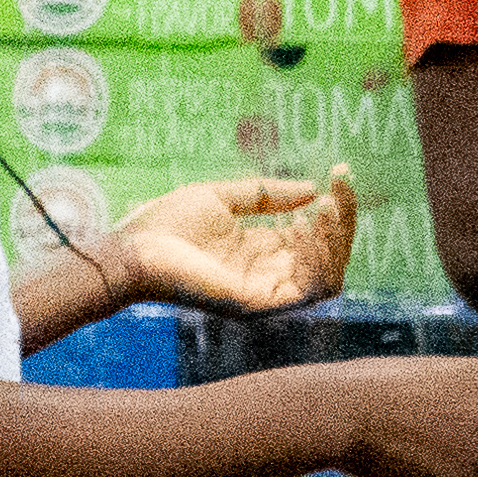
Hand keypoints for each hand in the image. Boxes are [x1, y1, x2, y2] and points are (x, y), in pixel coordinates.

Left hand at [117, 170, 356, 317]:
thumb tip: (313, 189)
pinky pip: (307, 289)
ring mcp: (265, 294)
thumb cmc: (167, 224)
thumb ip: (268, 195)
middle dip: (343, 222)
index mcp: (263, 253)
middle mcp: (270, 276)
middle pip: (331, 259)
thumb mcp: (224, 198)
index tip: (340, 173)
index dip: (336, 208)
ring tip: (325, 207)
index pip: (318, 238)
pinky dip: (317, 259)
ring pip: (328, 278)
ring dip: (336, 240)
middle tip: (339, 185)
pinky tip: (306, 226)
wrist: (134, 247)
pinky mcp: (257, 304)